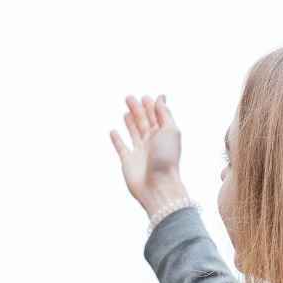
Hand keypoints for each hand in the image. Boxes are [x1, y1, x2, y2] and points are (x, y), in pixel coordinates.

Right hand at [110, 95, 190, 218]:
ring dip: (129, 122)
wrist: (158, 186)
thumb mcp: (170, 130)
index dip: (151, 106)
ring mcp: (139, 152)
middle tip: (129, 97)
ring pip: (133, 132)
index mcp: (163, 134)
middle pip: (143, 121)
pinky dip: (116, 139)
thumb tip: (160, 98)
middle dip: (137, 109)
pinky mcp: (128, 161)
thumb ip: (164, 114)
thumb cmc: (167, 159)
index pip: (156, 116)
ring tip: (126, 112)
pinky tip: (113, 132)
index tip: (146, 97)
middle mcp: (152, 142)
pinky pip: (121, 147)